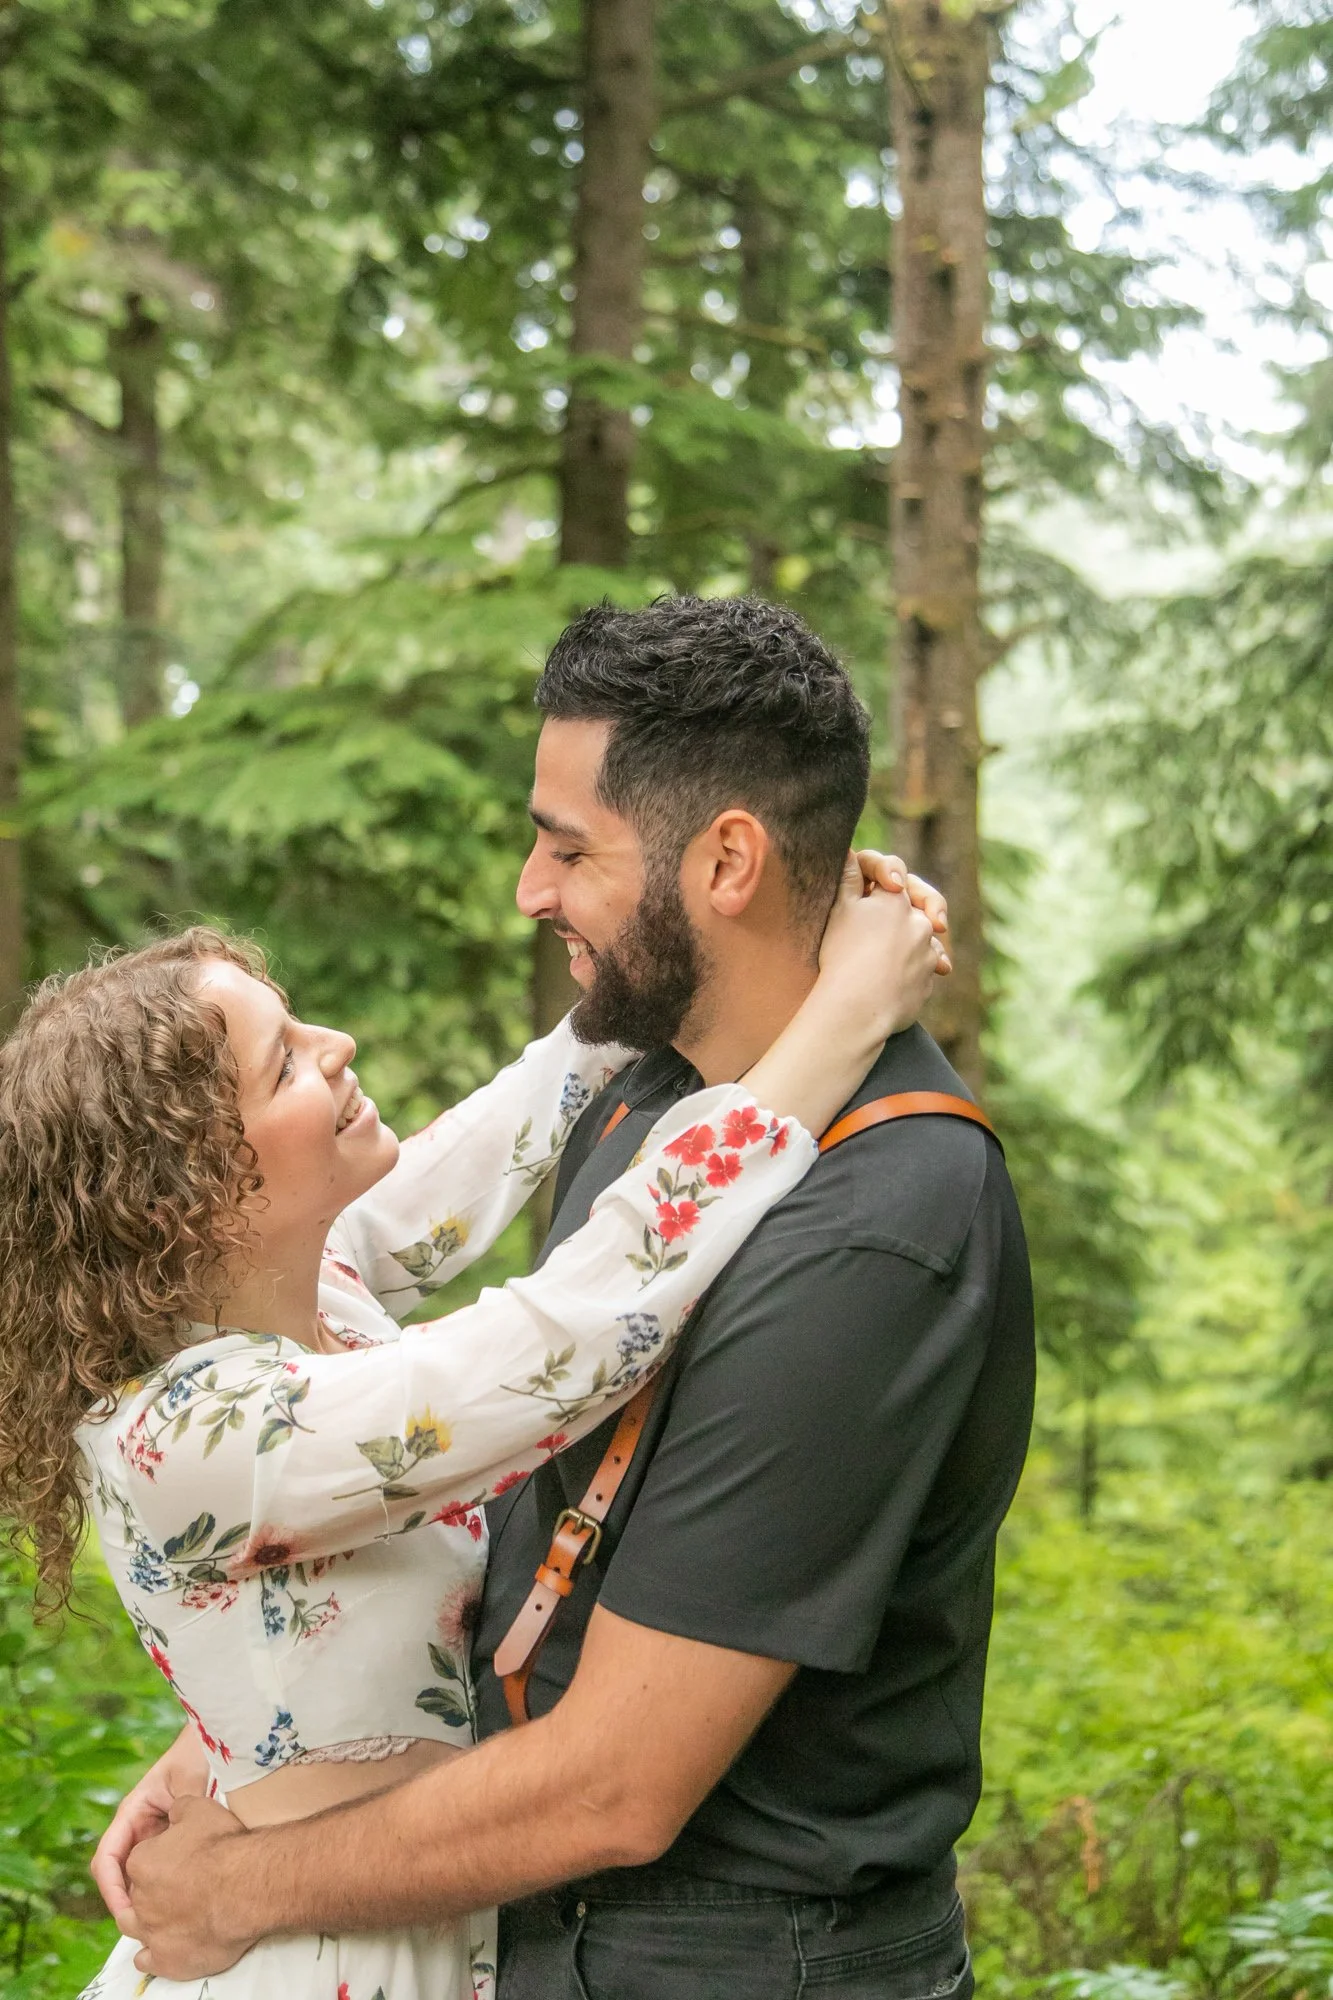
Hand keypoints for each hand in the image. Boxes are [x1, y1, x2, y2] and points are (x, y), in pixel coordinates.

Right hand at [90, 1724, 208, 1929]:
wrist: (221, 1739)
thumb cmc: (201, 1753)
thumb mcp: (189, 1779)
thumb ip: (181, 1808)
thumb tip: (178, 1843)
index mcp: (132, 1811)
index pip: (107, 1858)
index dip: (111, 1889)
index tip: (126, 1913)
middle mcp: (137, 1826)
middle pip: (119, 1875)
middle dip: (127, 1903)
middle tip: (147, 1929)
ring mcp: (152, 1835)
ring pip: (137, 1877)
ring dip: (145, 1899)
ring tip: (164, 1922)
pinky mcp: (170, 1841)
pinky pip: (159, 1870)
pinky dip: (162, 1888)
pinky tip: (183, 1902)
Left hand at [124, 1795, 252, 1979]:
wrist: (247, 1885)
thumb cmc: (224, 1846)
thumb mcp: (200, 1809)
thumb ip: (179, 1808)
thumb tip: (173, 1810)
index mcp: (141, 1862)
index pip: (139, 1861)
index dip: (159, 1857)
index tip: (180, 1856)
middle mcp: (139, 1900)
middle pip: (136, 1894)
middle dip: (152, 1889)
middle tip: (178, 1884)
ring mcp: (151, 1932)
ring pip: (135, 1927)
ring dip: (144, 1921)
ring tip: (164, 1915)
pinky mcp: (167, 1959)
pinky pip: (147, 1961)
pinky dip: (149, 1955)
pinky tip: (158, 1949)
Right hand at [817, 851, 946, 1042]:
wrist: (857, 1008)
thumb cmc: (842, 955)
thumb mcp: (839, 910)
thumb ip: (848, 878)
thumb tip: (850, 854)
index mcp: (896, 899)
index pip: (894, 871)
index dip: (881, 871)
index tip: (875, 883)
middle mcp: (920, 922)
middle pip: (920, 904)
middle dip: (915, 903)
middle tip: (897, 912)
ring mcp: (928, 953)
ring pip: (925, 938)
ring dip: (915, 940)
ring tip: (891, 955)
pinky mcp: (929, 981)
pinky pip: (925, 968)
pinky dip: (915, 968)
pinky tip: (897, 977)